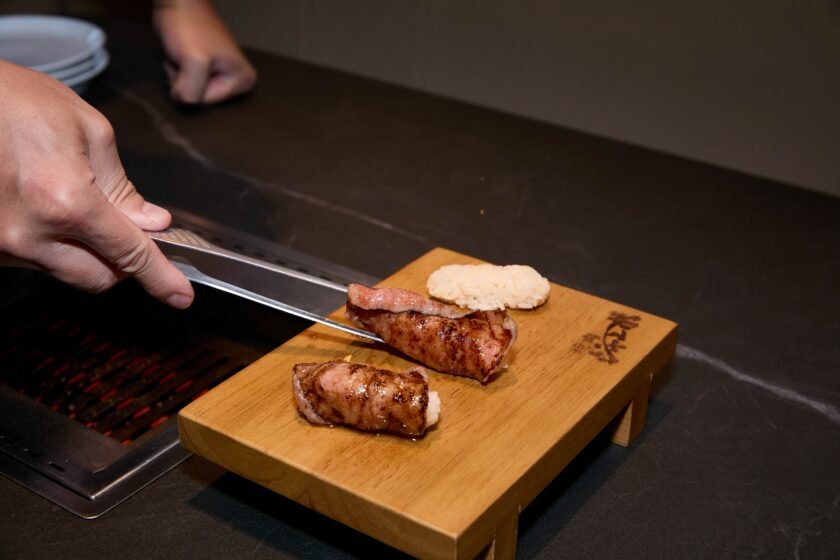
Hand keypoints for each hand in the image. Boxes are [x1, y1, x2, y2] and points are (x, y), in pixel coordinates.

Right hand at [0, 61, 193, 307]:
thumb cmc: (13, 100)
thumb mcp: (87, 130)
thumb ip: (122, 185)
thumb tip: (150, 222)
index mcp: (67, 201)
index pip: (129, 254)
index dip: (160, 278)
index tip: (180, 296)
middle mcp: (30, 233)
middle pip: (98, 278)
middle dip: (120, 262)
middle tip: (123, 230)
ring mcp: (1, 245)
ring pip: (64, 271)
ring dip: (81, 250)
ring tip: (66, 199)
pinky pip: (32, 260)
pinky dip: (49, 244)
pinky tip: (41, 206)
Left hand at [153, 0, 256, 104]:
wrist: (177, 3)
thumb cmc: (190, 27)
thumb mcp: (195, 62)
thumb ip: (192, 92)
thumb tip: (183, 102)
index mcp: (244, 80)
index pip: (208, 102)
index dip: (192, 85)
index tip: (192, 63)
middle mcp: (237, 80)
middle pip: (201, 99)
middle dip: (186, 82)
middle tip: (186, 60)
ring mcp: (220, 75)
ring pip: (191, 92)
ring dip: (179, 76)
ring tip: (183, 55)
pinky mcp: (205, 70)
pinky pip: (186, 83)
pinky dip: (178, 72)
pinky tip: (181, 56)